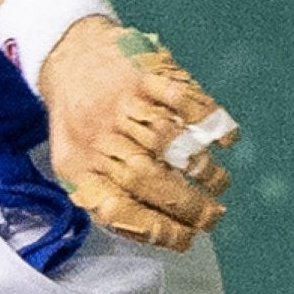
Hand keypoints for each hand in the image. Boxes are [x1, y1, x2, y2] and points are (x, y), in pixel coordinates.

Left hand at [39, 18, 236, 250]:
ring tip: (218, 185)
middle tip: (212, 217)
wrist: (68, 54)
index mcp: (79, 166)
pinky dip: (210, 122)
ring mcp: (124, 101)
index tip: (187, 239)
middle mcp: (100, 135)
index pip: (120, 209)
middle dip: (189, 205)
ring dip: (203, 170)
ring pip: (170, 143)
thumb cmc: (78, 120)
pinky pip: (184, 98)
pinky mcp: (145, 72)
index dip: (159, 230)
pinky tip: (225, 141)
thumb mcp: (72, 164)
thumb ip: (102, 198)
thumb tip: (153, 233)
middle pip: (150, 178)